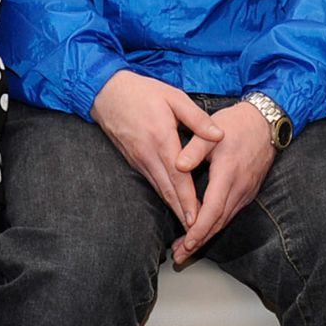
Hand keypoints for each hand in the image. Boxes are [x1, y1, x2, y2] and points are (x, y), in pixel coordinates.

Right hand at [90, 70, 223, 227]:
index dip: (189, 201)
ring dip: (173, 208)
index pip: (179, 178)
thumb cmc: (142, 91)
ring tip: (188, 224)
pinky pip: (151, 182)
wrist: (105, 92)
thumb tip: (220, 135)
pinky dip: (163, 195)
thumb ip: (197, 118)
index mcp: (162, 139)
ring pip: (159, 189)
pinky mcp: (133, 160)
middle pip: (169, 191)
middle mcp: (149, 155)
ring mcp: (138, 159)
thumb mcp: (173, 96)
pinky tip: (172, 203)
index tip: (199, 221)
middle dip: (183, 213)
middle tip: (197, 233)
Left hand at [170, 101, 275, 260]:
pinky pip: (230, 213)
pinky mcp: (247, 191)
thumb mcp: (211, 131)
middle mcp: (239, 188)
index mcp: (228, 174)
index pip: (213, 210)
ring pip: (225, 220)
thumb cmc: (235, 125)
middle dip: (199, 241)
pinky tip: (205, 228)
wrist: (265, 123)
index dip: (199, 230)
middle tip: (180, 255)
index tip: (186, 243)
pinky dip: (216, 224)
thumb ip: (193, 149)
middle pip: (218, 222)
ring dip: (207, 235)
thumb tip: (177, 166)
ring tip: (187, 248)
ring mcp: (245, 191)